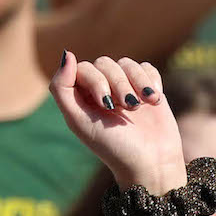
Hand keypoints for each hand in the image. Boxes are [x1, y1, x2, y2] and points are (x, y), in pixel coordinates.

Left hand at [49, 53, 182, 194]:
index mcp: (80, 98)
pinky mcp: (147, 88)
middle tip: (127, 107)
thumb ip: (62, 88)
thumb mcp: (79, 121)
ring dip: (135, 83)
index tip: (105, 104)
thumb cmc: (112, 146)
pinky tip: (153, 101)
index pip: (81, 68)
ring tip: (140, 106)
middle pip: (104, 63)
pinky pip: (146, 67)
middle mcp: (101, 90)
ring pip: (126, 63)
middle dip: (117, 84)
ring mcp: (125, 88)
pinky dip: (150, 82)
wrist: (151, 161)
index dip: (95, 80)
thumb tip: (66, 53)